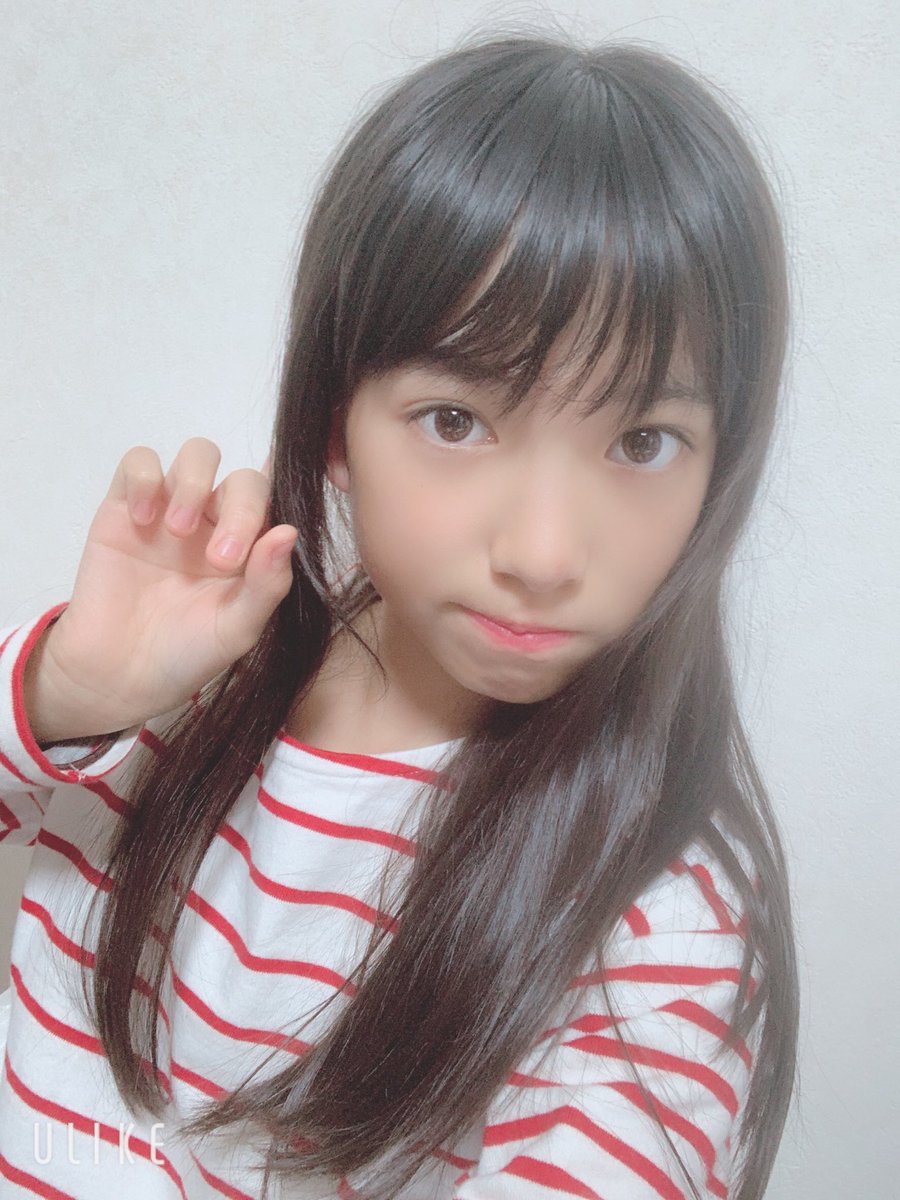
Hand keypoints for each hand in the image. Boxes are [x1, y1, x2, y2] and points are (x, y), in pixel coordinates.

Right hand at [25, 438, 295, 741]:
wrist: (118, 676)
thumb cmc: (186, 655)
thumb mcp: (237, 630)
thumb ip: (267, 584)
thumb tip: (288, 532)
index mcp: (253, 549)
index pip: (279, 504)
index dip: (290, 487)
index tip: (294, 490)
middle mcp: (218, 523)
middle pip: (243, 480)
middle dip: (241, 508)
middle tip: (221, 558)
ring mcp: (173, 509)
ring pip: (199, 454)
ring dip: (195, 483)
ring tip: (177, 528)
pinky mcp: (126, 506)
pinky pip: (139, 461)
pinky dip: (144, 478)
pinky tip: (143, 519)